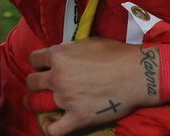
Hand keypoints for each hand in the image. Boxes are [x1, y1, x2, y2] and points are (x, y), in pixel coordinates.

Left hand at [26, 38, 158, 135]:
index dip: (38, 63)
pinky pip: (54, 129)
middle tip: (41, 85)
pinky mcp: (78, 117)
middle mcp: (58, 77)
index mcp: (59, 56)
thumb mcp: (87, 42)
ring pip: (37, 103)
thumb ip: (69, 49)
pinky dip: (49, 127)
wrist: (137, 74)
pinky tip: (49, 123)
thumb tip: (62, 54)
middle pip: (32, 82)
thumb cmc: (116, 54)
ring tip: (37, 103)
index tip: (43, 67)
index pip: (34, 59)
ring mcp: (66, 99)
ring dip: (36, 103)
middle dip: (35, 83)